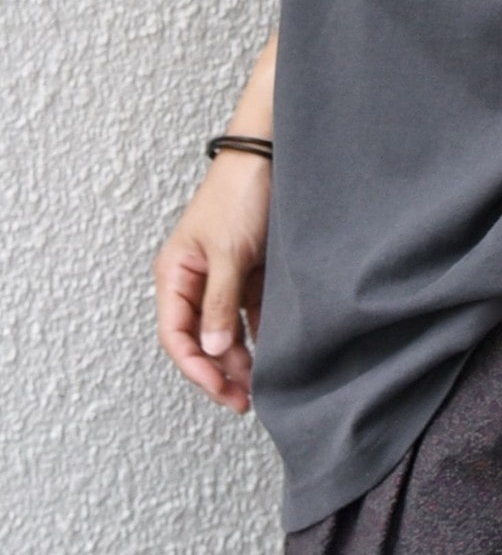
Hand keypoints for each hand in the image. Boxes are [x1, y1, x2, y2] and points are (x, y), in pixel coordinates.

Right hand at [153, 147, 270, 413]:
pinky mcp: (249, 272)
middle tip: (244, 400)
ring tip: (260, 384)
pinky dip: (258, 335)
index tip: (222, 390)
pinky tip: (273, 354)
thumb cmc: (239, 193)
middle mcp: (194, 280)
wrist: (270, 155)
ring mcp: (222, 277)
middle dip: (219, 371)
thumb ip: (220, 303)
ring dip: (239, 358)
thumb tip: (212, 350)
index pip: (177, 337)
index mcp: (175, 275)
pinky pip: (249, 313)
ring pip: (225, 331)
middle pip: (200, 340)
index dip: (197, 369)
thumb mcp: (229, 252)